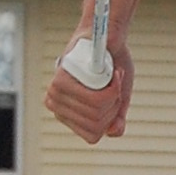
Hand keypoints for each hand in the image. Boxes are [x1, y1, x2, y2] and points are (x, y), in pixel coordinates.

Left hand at [46, 13, 135, 144]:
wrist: (107, 38)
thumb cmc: (111, 66)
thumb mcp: (118, 97)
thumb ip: (116, 117)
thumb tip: (113, 132)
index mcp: (71, 117)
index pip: (92, 136)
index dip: (110, 119)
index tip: (116, 98)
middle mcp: (60, 109)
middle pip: (96, 124)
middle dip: (115, 105)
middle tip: (116, 83)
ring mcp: (57, 96)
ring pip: (96, 112)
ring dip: (116, 95)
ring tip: (115, 77)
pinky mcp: (59, 82)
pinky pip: (96, 100)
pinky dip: (113, 88)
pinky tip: (113, 73)